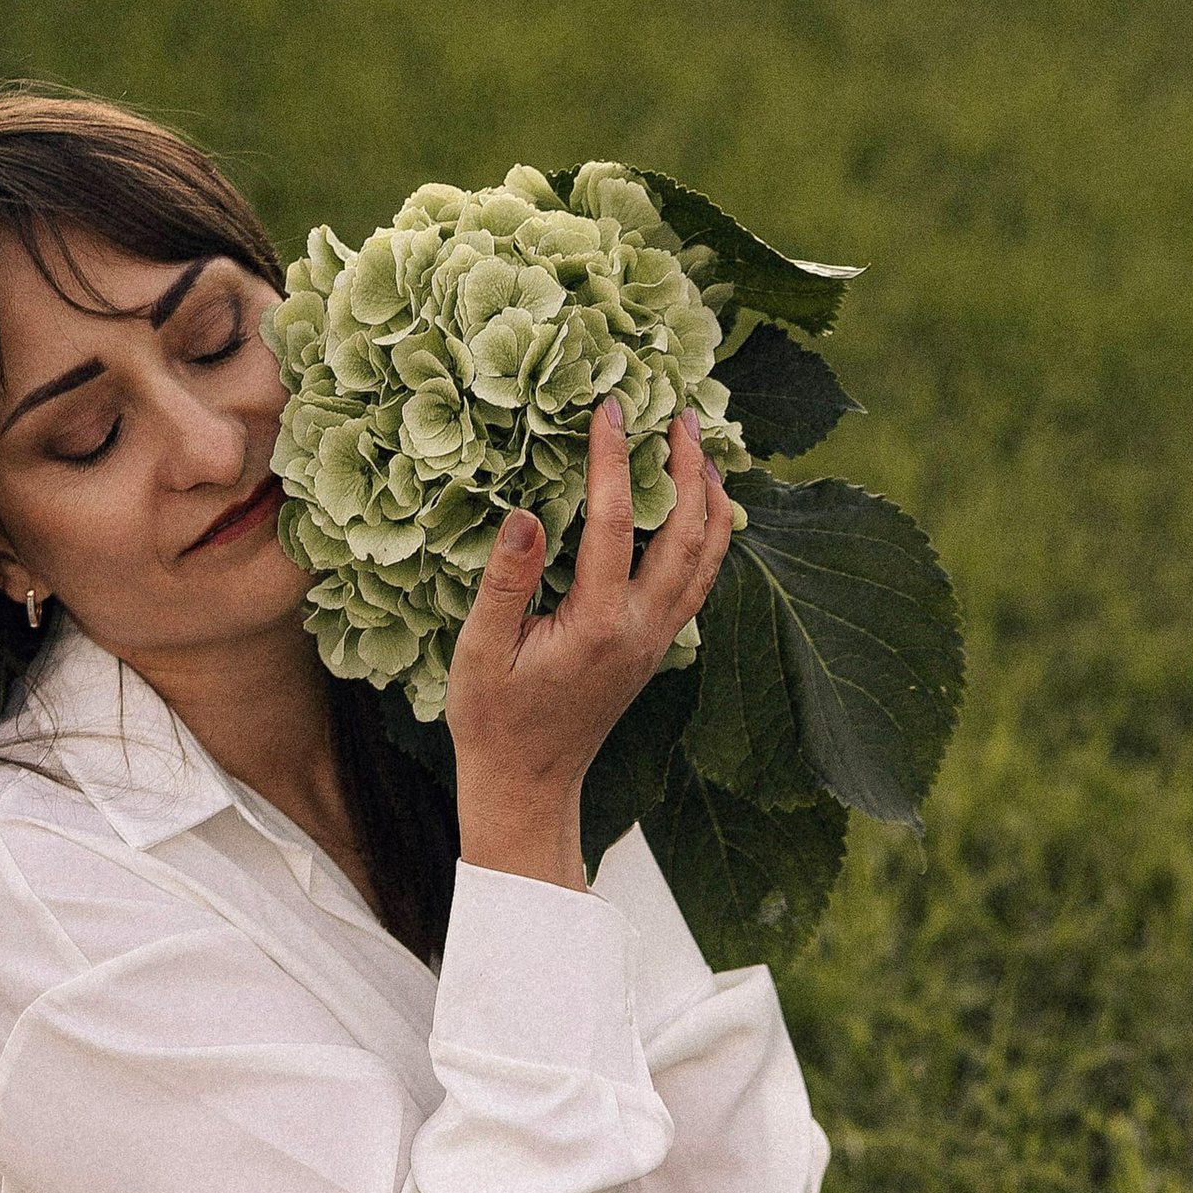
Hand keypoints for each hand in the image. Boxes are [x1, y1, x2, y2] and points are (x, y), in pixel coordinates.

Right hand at [445, 400, 734, 889]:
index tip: (609, 408)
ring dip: (712, 502)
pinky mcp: (656, 649)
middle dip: (688, 469)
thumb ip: (506, 582)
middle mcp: (641, 630)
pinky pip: (699, 584)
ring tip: (703, 450)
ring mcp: (656, 641)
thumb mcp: (480, 650)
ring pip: (708, 561)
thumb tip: (523, 517)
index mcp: (598, 625)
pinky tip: (700, 511)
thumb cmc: (494, 721)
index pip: (617, 522)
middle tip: (681, 415)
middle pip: (688, 534)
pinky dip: (709, 540)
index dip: (613, 459)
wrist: (528, 783)